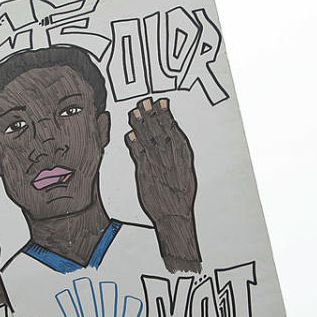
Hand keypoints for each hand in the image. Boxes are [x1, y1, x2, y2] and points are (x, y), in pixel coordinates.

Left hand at [125, 98, 200, 271]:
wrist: (174, 216)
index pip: (174, 131)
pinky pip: (139, 156)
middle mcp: (171, 160)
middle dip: (152, 115)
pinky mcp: (146, 175)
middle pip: (160, 132)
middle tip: (145, 101)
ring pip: (148, 141)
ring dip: (141, 125)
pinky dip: (134, 144)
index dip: (167, 115)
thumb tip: (173, 134)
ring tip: (135, 112)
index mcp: (183, 158)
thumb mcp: (187, 172)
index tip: (162, 103)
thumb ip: (180, 153)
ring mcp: (158, 166)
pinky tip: (129, 134)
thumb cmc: (180, 196)